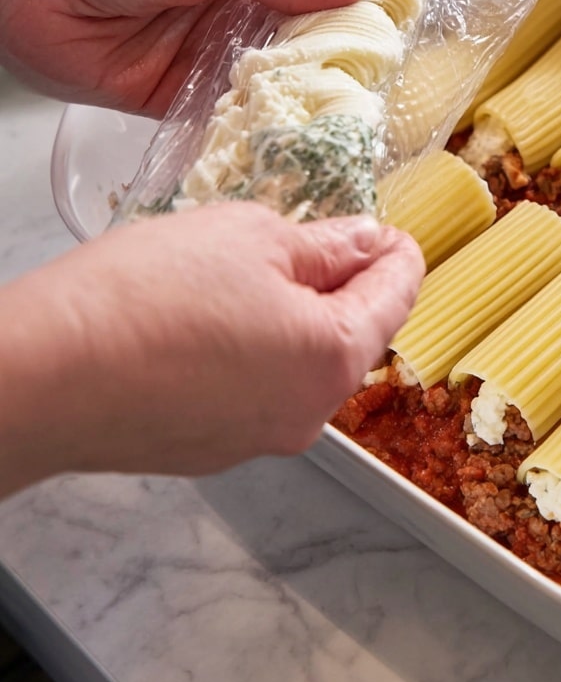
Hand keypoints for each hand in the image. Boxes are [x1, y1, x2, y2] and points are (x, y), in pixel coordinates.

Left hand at [0, 0, 369, 114]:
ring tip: (345, 121)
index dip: (347, 10)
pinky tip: (287, 139)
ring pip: (264, 83)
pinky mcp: (172, 99)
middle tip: (376, 91)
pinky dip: (248, 126)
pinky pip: (220, 116)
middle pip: (295, 43)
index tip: (391, 37)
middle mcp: (229, 11)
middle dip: (329, 63)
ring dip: (295, 99)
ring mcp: (203, 57)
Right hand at [0, 204, 424, 493]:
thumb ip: (325, 244)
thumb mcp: (252, 237)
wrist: (41, 376)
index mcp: (333, 357)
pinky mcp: (209, 450)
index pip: (395, 297)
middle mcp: (308, 414)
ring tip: (258, 272)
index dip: (398, 254)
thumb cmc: (147, 295)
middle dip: (346, 286)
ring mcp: (257, 440)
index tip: (391, 230)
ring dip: (298, 319)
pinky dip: (255, 353)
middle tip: (323, 238)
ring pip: (301, 366)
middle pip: (352, 337)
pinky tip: (215, 319)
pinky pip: (255, 391)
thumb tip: (366, 243)